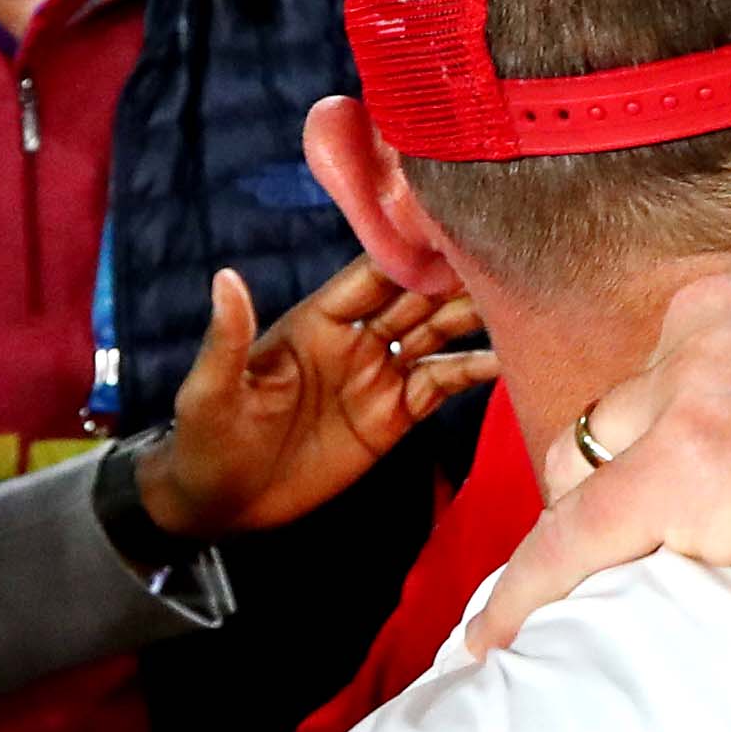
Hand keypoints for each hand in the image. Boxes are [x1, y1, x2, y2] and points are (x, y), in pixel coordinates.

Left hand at [139, 257, 498, 539]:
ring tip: (524, 303)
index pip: (372, 275)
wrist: (221, 505)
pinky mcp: (395, 416)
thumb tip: (226, 277)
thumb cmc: (206, 441)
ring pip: (439, 334)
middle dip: (458, 278)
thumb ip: (227, 337)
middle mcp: (356, 338)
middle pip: (417, 297)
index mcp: (317, 321)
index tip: (455, 226)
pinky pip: (443, 385)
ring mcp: (380, 376)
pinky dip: (477, 370)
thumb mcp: (209, 391)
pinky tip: (510, 360)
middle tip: (508, 259)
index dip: (411, 251)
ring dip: (476, 317)